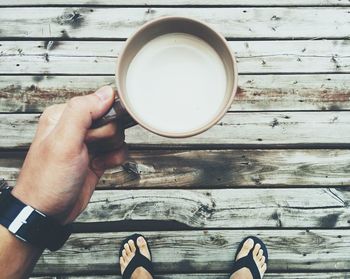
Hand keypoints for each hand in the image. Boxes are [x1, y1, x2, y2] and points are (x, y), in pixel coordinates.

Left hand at [12, 86, 127, 223]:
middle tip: (89, 149)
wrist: (47, 213)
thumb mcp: (63, 142)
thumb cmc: (47, 180)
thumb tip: (106, 92)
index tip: (97, 133)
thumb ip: (83, 112)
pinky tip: (101, 165)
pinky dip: (114, 159)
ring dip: (111, 148)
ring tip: (93, 158)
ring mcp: (88, 143)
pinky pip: (119, 150)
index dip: (104, 117)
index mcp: (65, 116)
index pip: (99, 102)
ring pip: (118, 135)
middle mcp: (77, 127)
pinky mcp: (97, 157)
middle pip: (112, 120)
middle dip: (106, 136)